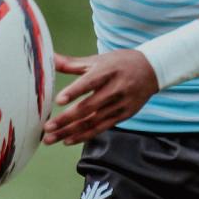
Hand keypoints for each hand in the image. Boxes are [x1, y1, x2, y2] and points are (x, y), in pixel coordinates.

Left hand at [43, 50, 157, 145]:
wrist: (151, 70)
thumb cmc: (119, 63)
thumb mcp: (97, 60)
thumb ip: (71, 63)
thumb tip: (48, 58)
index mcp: (107, 71)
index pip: (89, 82)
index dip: (74, 91)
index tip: (58, 100)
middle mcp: (115, 89)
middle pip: (88, 107)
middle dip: (66, 119)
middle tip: (47, 126)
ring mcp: (120, 104)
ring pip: (92, 121)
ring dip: (70, 131)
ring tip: (51, 138)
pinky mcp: (123, 115)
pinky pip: (101, 128)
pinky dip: (84, 135)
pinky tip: (68, 140)